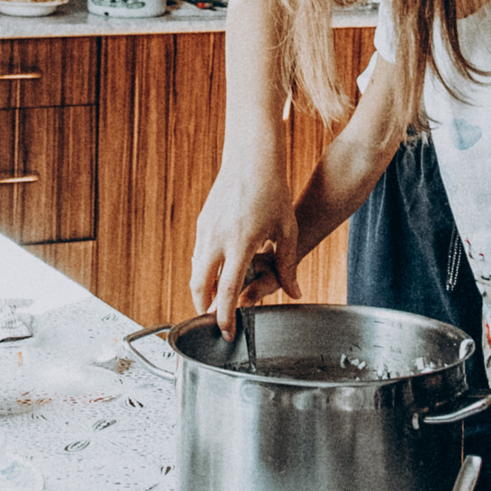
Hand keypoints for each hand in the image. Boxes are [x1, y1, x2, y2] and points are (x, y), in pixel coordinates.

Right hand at [189, 162, 303, 336]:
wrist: (252, 157)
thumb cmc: (273, 192)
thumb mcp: (286, 230)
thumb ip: (288, 265)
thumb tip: (295, 292)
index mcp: (240, 244)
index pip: (226, 291)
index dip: (224, 316)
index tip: (226, 333)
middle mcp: (217, 238)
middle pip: (200, 286)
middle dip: (204, 308)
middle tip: (214, 321)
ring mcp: (206, 229)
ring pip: (195, 270)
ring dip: (202, 289)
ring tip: (214, 302)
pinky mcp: (203, 221)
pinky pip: (198, 253)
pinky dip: (203, 269)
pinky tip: (215, 274)